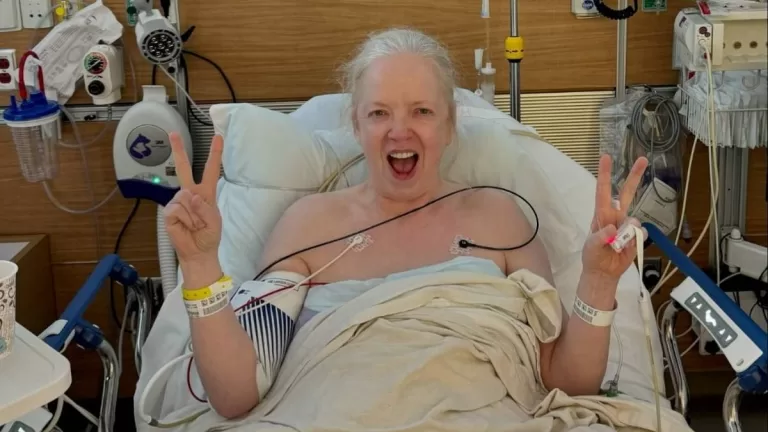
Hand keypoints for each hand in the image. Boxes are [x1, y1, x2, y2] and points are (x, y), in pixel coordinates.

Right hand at [164, 133, 223, 266]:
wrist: (198, 252)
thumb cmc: (209, 236)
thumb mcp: (215, 221)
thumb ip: (205, 208)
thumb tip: (191, 197)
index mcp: (206, 193)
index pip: (211, 170)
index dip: (214, 154)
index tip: (217, 137)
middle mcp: (191, 193)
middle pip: (184, 168)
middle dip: (178, 150)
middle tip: (173, 133)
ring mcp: (178, 201)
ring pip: (184, 197)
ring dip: (193, 214)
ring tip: (195, 224)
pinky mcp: (169, 211)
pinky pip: (177, 209)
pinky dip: (185, 219)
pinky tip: (186, 226)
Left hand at [582, 154, 648, 283]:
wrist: (604, 272)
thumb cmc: (593, 256)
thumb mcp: (591, 247)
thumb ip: (600, 237)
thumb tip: (612, 228)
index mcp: (602, 214)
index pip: (603, 191)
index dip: (605, 174)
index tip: (606, 157)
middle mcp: (616, 215)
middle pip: (627, 193)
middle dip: (635, 176)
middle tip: (643, 159)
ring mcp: (627, 225)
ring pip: (634, 219)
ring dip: (626, 233)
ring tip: (615, 247)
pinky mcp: (636, 236)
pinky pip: (640, 233)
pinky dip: (633, 242)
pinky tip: (625, 249)